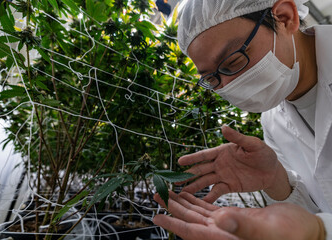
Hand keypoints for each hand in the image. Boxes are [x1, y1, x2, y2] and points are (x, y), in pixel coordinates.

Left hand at [153, 192, 322, 239]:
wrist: (302, 230)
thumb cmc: (290, 233)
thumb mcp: (267, 229)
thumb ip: (242, 225)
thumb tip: (220, 220)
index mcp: (225, 237)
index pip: (192, 231)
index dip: (173, 223)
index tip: (156, 216)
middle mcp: (221, 232)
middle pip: (190, 220)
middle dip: (172, 208)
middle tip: (156, 195)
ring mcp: (225, 225)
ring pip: (197, 213)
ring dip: (181, 202)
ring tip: (167, 192)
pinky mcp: (231, 217)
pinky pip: (208, 208)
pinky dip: (197, 200)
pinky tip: (189, 194)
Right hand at [178, 125, 290, 201]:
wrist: (273, 171)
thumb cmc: (263, 154)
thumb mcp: (252, 144)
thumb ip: (237, 137)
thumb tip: (223, 127)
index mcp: (223, 152)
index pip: (204, 155)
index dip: (192, 158)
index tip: (180, 161)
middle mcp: (220, 164)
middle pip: (201, 169)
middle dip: (188, 175)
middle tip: (175, 181)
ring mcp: (223, 176)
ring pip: (205, 181)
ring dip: (194, 186)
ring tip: (182, 193)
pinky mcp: (230, 186)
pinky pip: (217, 192)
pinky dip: (209, 197)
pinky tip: (200, 202)